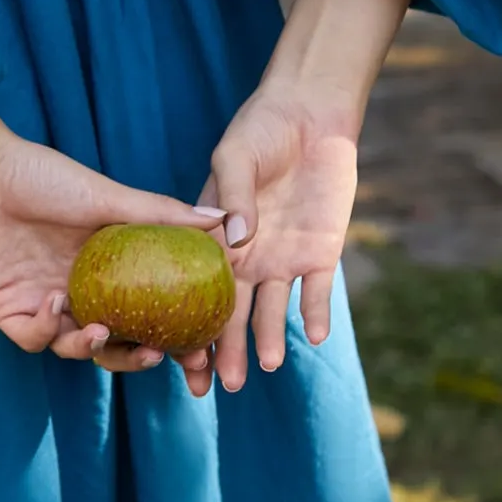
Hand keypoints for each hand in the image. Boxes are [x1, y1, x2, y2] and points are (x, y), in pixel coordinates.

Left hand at [0, 112, 226, 365]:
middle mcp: (79, 290)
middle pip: (116, 341)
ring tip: (104, 330)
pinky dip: (45, 331)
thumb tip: (222, 219)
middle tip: (159, 357)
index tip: (203, 348)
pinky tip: (54, 304)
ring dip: (93, 348)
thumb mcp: (107, 196)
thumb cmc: (42, 177)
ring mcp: (43, 303)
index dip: (175, 335)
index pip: (148, 311)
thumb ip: (161, 214)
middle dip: (138, 358)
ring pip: (76, 348)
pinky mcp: (8, 310)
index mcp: (107, 268)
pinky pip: (33, 339)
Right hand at [198, 88, 360, 395]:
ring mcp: (282, 259)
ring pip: (271, 310)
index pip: (193, 289)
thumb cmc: (259, 130)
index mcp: (211, 239)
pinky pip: (316, 293)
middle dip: (224, 349)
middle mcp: (244, 258)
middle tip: (219, 385)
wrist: (312, 116)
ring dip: (267, 338)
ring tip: (263, 367)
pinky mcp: (320, 254)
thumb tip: (236, 237)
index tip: (180, 357)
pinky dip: (315, 314)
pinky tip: (314, 336)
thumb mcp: (236, 156)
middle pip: (230, 312)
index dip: (187, 323)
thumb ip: (234, 195)